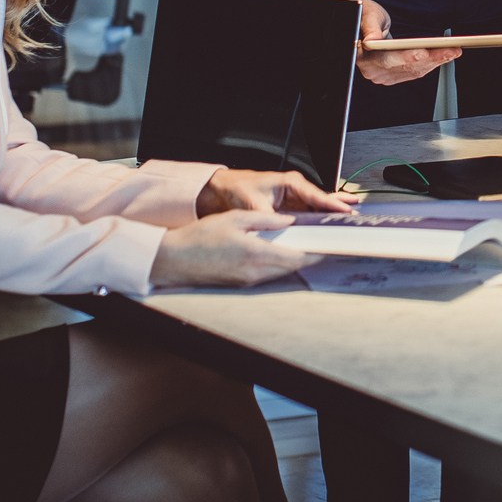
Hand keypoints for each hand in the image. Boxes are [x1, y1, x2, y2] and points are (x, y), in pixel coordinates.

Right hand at [149, 209, 317, 287]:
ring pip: (281, 273)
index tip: (328, 245)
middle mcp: (254, 272)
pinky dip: (277, 265)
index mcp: (256, 254)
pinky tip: (277, 252)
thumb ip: (266, 220)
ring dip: (292, 261)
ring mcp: (247, 281)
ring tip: (301, 246)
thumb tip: (289, 221)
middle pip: (292, 267)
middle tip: (319, 243)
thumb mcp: (236, 218)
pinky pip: (267, 275)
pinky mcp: (240, 284)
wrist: (173, 260)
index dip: (316, 252)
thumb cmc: (199, 238)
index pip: (297, 257)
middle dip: (307, 256)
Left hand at [195, 167, 354, 217]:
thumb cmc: (237, 189)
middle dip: (338, 207)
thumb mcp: (253, 204)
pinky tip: (330, 225)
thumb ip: (269, 219)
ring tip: (350, 219)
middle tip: (355, 215)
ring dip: (331, 214)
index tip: (344, 210)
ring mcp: (293, 200)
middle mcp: (295, 190)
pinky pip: (308, 216)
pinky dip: (319, 220)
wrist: (222, 190)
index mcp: (290, 183)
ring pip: (318, 208)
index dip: (331, 204)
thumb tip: (280, 232)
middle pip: (322, 201)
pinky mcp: (289, 210)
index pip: (316, 195)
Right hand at [351, 0, 459, 85]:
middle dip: (431, 58)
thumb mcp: (367, 16)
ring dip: (436, 62)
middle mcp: (372, 70)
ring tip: (454, 51)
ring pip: (413, 71)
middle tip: (452, 50)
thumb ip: (370, 28)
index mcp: (362, 56)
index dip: (407, 57)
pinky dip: (431, 64)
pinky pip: (414, 72)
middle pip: (406, 66)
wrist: (362, 25)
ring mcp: (382, 75)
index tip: (424, 53)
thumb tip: (371, 41)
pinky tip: (444, 56)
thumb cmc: (365, 16)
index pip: (387, 59)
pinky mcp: (393, 76)